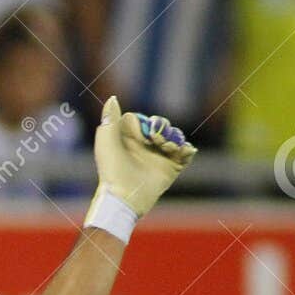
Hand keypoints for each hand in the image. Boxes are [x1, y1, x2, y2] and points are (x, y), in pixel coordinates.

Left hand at [89, 96, 196, 220]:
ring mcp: (158, 157)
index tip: (146, 131)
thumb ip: (110, 118)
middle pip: (163, 126)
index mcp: (129, 138)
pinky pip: (185, 153)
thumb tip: (113, 97)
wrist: (125, 196)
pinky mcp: (170, 168)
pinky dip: (187, 150)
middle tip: (159, 141)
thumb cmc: (112, 169)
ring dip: (176, 139)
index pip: (144, 119)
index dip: (147, 122)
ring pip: (175, 137)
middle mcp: (145, 146)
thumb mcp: (106, 141)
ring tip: (170, 149)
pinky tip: (184, 152)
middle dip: (165, 129)